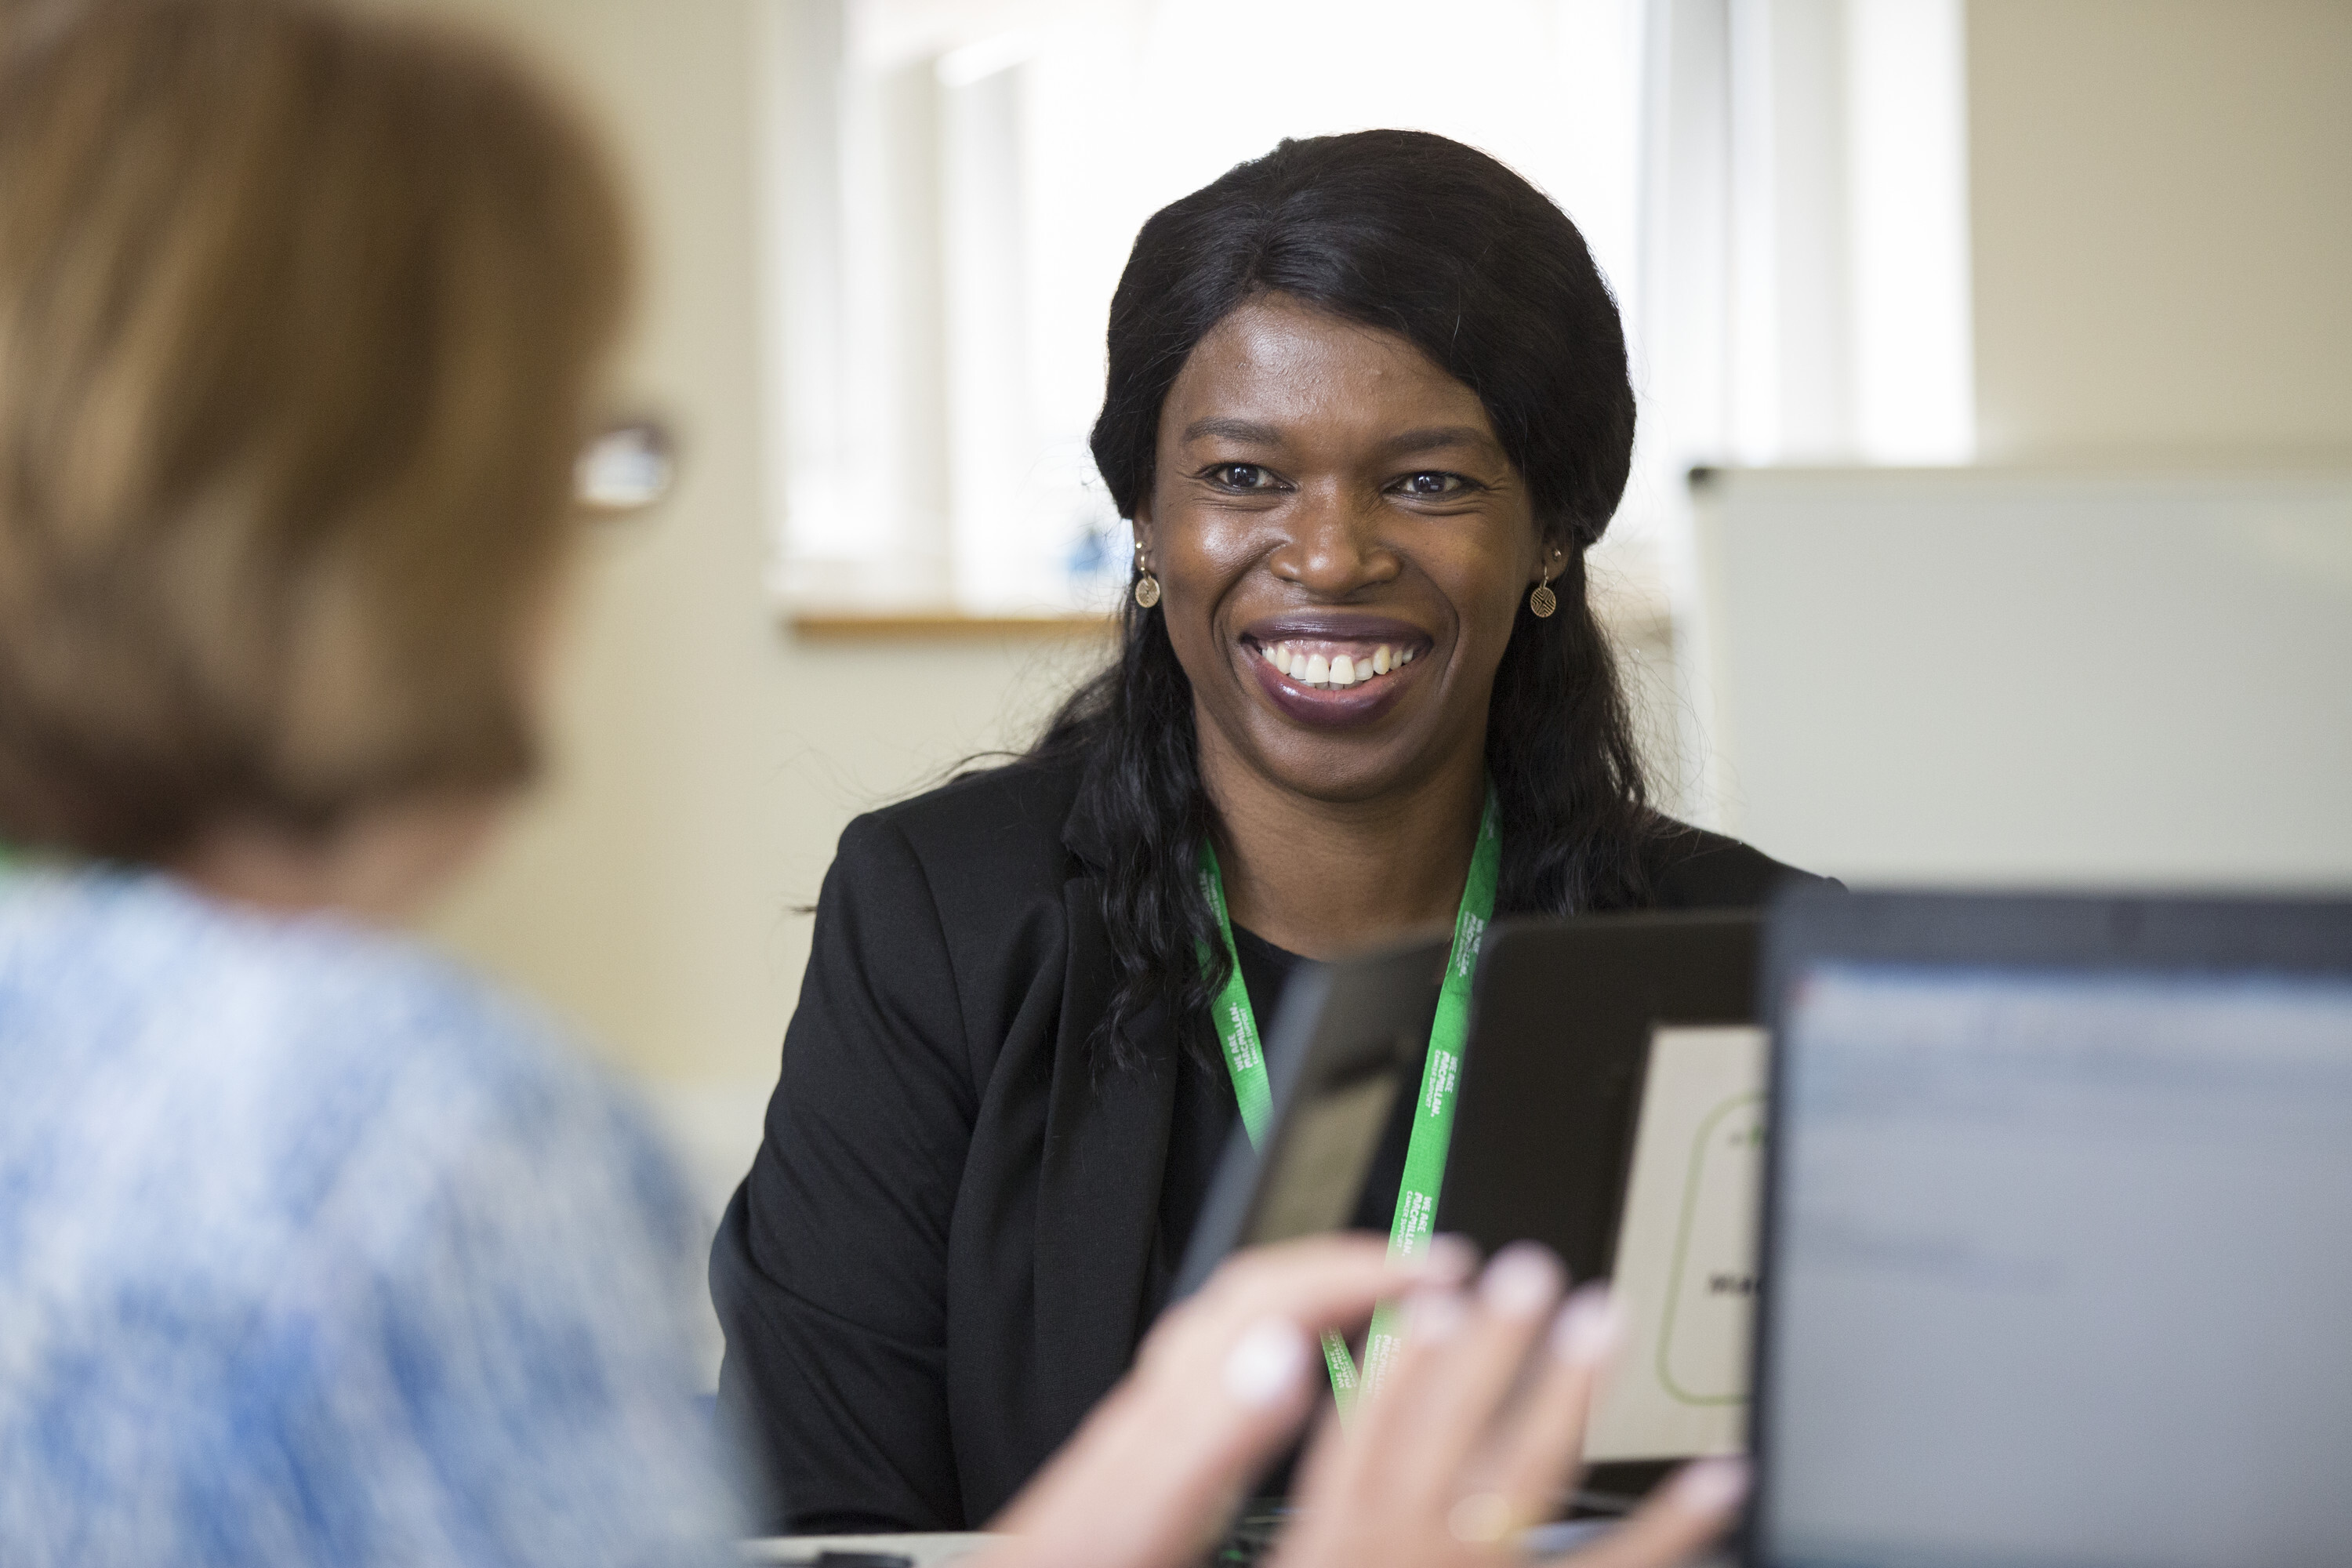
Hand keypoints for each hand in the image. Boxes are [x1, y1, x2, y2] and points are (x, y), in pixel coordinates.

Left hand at [980, 1233, 1472, 1567]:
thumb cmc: (1073, 1567)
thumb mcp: (1145, 1517)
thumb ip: (1211, 1441)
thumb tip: (1281, 1353)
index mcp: (1168, 1415)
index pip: (1274, 1299)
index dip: (1360, 1270)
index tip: (1434, 1266)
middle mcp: (1155, 1406)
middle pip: (1252, 1295)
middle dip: (1345, 1263)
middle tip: (1428, 1268)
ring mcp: (1147, 1429)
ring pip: (1233, 1329)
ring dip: (1316, 1297)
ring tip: (1384, 1302)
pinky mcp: (1140, 1464)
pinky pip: (1221, 1371)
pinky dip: (1283, 1348)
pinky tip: (1302, 1384)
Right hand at [1272, 1242, 1745, 1567]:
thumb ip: (1329, 1530)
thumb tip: (1347, 1462)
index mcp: (1334, 1550)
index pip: (1363, 1435)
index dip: (1399, 1360)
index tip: (1429, 1294)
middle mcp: (1407, 1555)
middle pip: (1449, 1431)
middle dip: (1491, 1347)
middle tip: (1529, 1273)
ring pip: (1524, 1477)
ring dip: (1564, 1391)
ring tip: (1600, 1320)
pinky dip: (1676, 1524)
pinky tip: (1719, 1480)